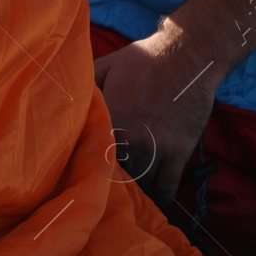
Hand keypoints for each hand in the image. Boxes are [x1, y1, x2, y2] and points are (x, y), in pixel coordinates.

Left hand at [94, 24, 222, 208]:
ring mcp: (156, 147)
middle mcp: (130, 138)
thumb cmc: (143, 59)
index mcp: (108, 119)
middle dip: (111, 177)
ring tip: (128, 194)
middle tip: (105, 186)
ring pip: (141, 179)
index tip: (83, 171)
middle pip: (116, 170)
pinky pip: (169, 182)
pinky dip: (162, 194)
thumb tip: (68, 97)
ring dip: (136, 186)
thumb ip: (86, 87)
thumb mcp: (103, 67)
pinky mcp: (180, 151)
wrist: (187, 56)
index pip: (92, 153)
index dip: (89, 163)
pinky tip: (156, 199)